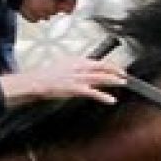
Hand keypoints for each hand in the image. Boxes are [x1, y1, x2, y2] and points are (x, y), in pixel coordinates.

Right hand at [0, 57, 127, 106]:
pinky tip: (111, 100)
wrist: (35, 82)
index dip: (109, 64)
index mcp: (76, 60)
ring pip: (101, 77)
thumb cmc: (45, 76)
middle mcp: (79, 67)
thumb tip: (83, 70)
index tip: (116, 68)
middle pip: (102, 66)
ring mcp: (78, 78)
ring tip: (123, 82)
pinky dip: (103, 96)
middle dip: (115, 70)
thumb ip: (74, 67)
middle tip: (124, 74)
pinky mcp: (76, 89)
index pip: (97, 61)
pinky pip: (93, 92)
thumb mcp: (62, 66)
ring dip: (113, 80)